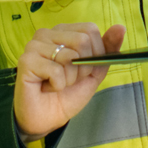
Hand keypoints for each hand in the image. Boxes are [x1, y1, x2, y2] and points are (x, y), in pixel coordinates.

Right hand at [14, 23, 125, 141]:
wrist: (46, 120)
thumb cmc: (67, 94)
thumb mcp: (93, 72)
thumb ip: (107, 49)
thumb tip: (121, 27)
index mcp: (63, 31)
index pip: (90, 29)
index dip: (95, 53)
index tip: (85, 69)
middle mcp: (47, 33)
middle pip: (82, 41)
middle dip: (83, 68)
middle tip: (69, 79)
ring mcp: (34, 45)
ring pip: (69, 57)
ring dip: (70, 78)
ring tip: (57, 84)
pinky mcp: (27, 61)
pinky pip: (56, 71)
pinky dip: (58, 85)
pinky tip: (47, 87)